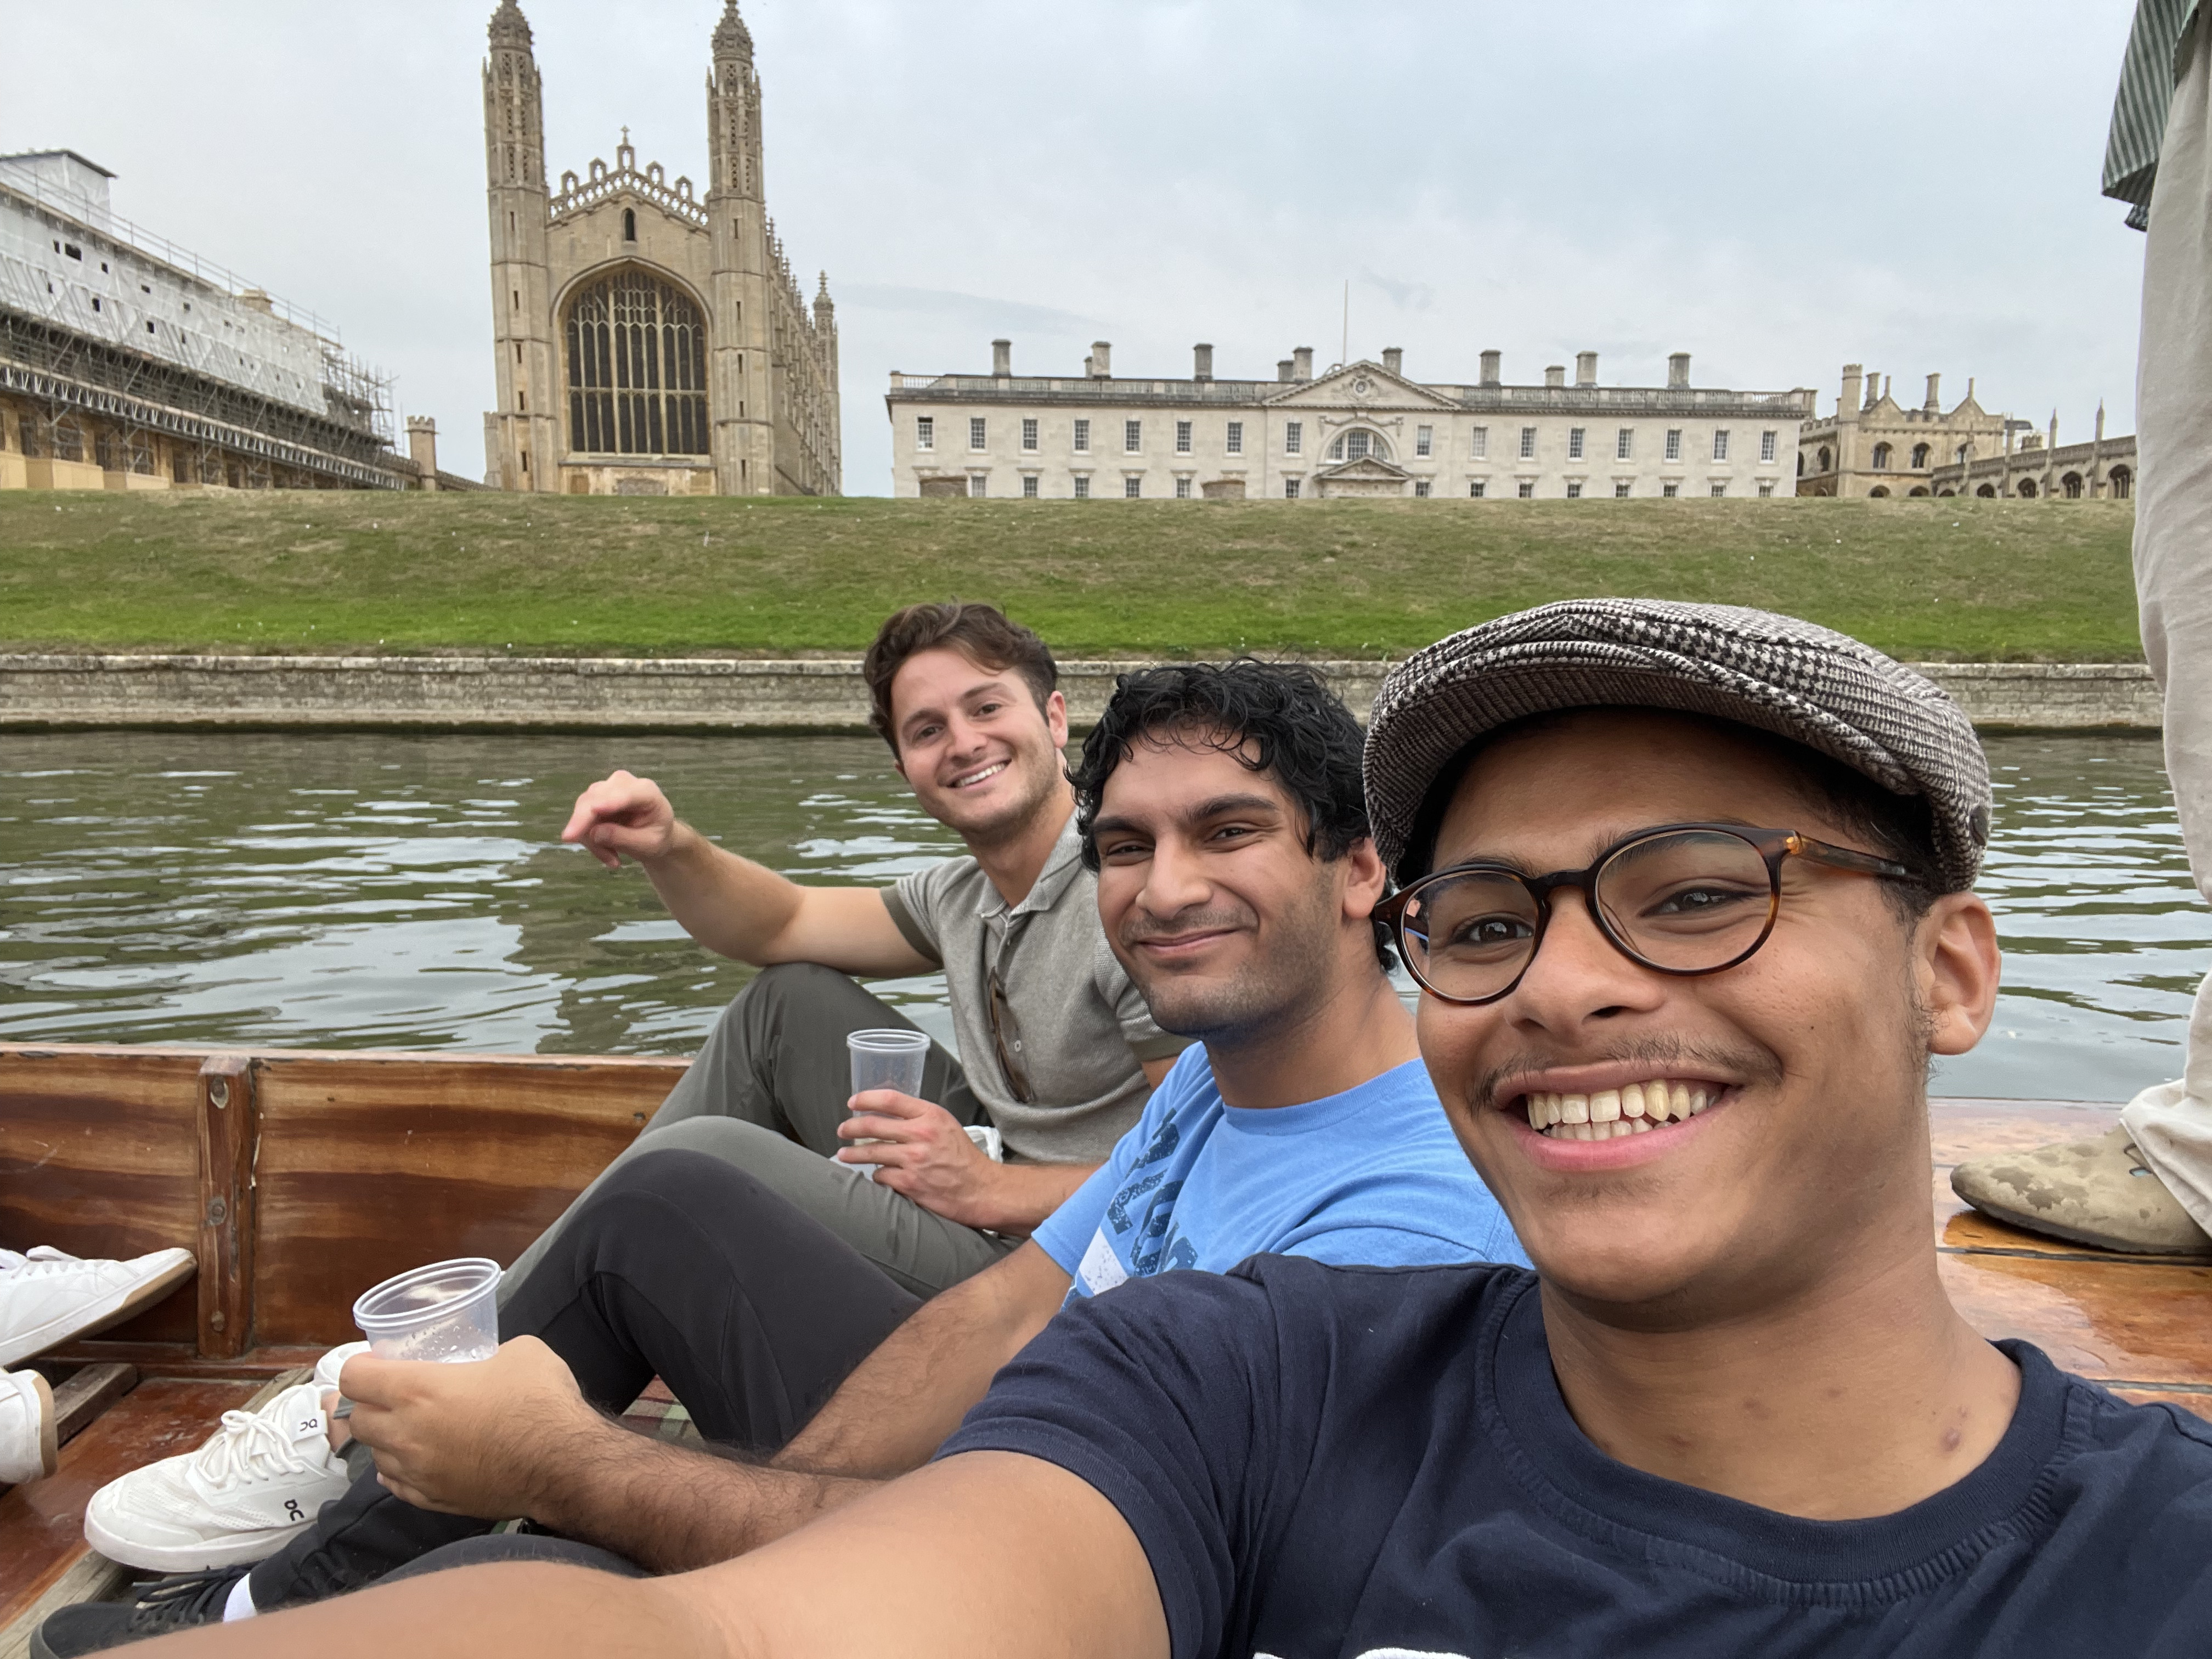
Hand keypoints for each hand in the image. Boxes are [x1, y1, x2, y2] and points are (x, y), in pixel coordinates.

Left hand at [338, 1336, 606, 1520]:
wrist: (563, 1464)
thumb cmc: (539, 1400)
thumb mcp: (519, 1351)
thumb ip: (485, 1354)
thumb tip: (484, 1364)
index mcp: (417, 1390)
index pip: (353, 1378)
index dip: (359, 1366)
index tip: (376, 1363)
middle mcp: (405, 1433)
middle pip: (357, 1420)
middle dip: (368, 1404)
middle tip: (391, 1394)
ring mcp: (416, 1472)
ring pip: (374, 1455)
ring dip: (385, 1438)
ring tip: (409, 1427)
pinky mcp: (432, 1499)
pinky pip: (396, 1484)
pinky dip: (398, 1469)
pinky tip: (414, 1460)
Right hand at [561, 769, 679, 869]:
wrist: (654, 833)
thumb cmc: (656, 836)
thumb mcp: (647, 844)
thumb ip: (623, 838)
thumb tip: (593, 833)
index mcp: (646, 791)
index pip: (624, 795)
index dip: (608, 802)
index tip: (594, 810)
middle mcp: (623, 783)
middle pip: (594, 798)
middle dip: (585, 825)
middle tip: (576, 846)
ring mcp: (606, 788)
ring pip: (583, 810)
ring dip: (591, 839)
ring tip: (613, 860)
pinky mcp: (594, 799)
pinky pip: (580, 819)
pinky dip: (589, 839)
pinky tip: (608, 853)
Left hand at [838, 1091, 1005, 1228]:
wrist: (980, 1189)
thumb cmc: (963, 1157)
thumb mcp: (945, 1125)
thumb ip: (919, 1117)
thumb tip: (886, 1114)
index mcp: (931, 1115)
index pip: (890, 1099)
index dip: (866, 1098)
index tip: (853, 1102)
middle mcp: (921, 1134)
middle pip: (872, 1125)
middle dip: (850, 1127)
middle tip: (843, 1130)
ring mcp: (913, 1159)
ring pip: (870, 1152)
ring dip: (852, 1153)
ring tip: (844, 1154)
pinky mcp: (909, 1183)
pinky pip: (880, 1175)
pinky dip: (876, 1175)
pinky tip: (877, 1175)